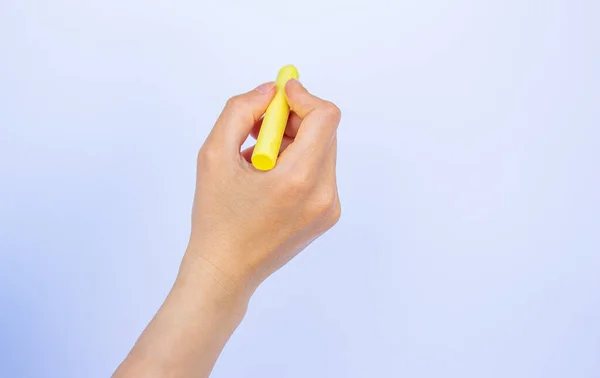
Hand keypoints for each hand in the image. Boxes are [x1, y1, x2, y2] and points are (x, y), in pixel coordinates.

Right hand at [182, 79, 341, 296]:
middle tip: (258, 127)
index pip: (325, 117)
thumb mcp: (213, 155)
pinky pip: (319, 172)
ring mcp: (329, 208)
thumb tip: (268, 91)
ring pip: (321, 151)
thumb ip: (239, 111)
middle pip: (324, 132)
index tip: (278, 95)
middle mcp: (323, 194)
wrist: (225, 272)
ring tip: (255, 163)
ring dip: (291, 142)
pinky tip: (267, 181)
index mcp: (298, 179)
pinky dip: (296, 164)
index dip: (302, 97)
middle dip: (292, 120)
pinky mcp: (327, 216)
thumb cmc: (215, 217)